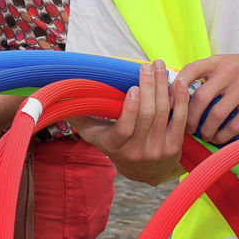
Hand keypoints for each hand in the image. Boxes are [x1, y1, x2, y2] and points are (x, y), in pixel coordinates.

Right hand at [68, 60, 188, 185]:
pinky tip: (178, 83)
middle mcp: (137, 152)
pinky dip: (179, 100)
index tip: (133, 88)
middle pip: (147, 116)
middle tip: (148, 66)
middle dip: (149, 87)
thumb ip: (80, 118)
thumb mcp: (96, 136)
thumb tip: (59, 98)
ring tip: (160, 67)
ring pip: (163, 114)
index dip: (131, 109)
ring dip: (163, 87)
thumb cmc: (116, 146)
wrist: (144, 172)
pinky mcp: (174, 148)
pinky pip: (179, 120)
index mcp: (115, 147)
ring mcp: (157, 151)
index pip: (124, 129)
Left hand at [178, 49, 238, 143]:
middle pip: (199, 99)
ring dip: (206, 130)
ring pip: (215, 115)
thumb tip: (180, 91)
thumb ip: (208, 74)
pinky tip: (221, 138)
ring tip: (205, 135)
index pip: (189, 72)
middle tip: (188, 129)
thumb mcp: (230, 63)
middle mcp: (231, 72)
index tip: (170, 105)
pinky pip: (234, 125)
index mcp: (219, 61)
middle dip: (189, 118)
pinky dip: (224, 135)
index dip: (175, 90)